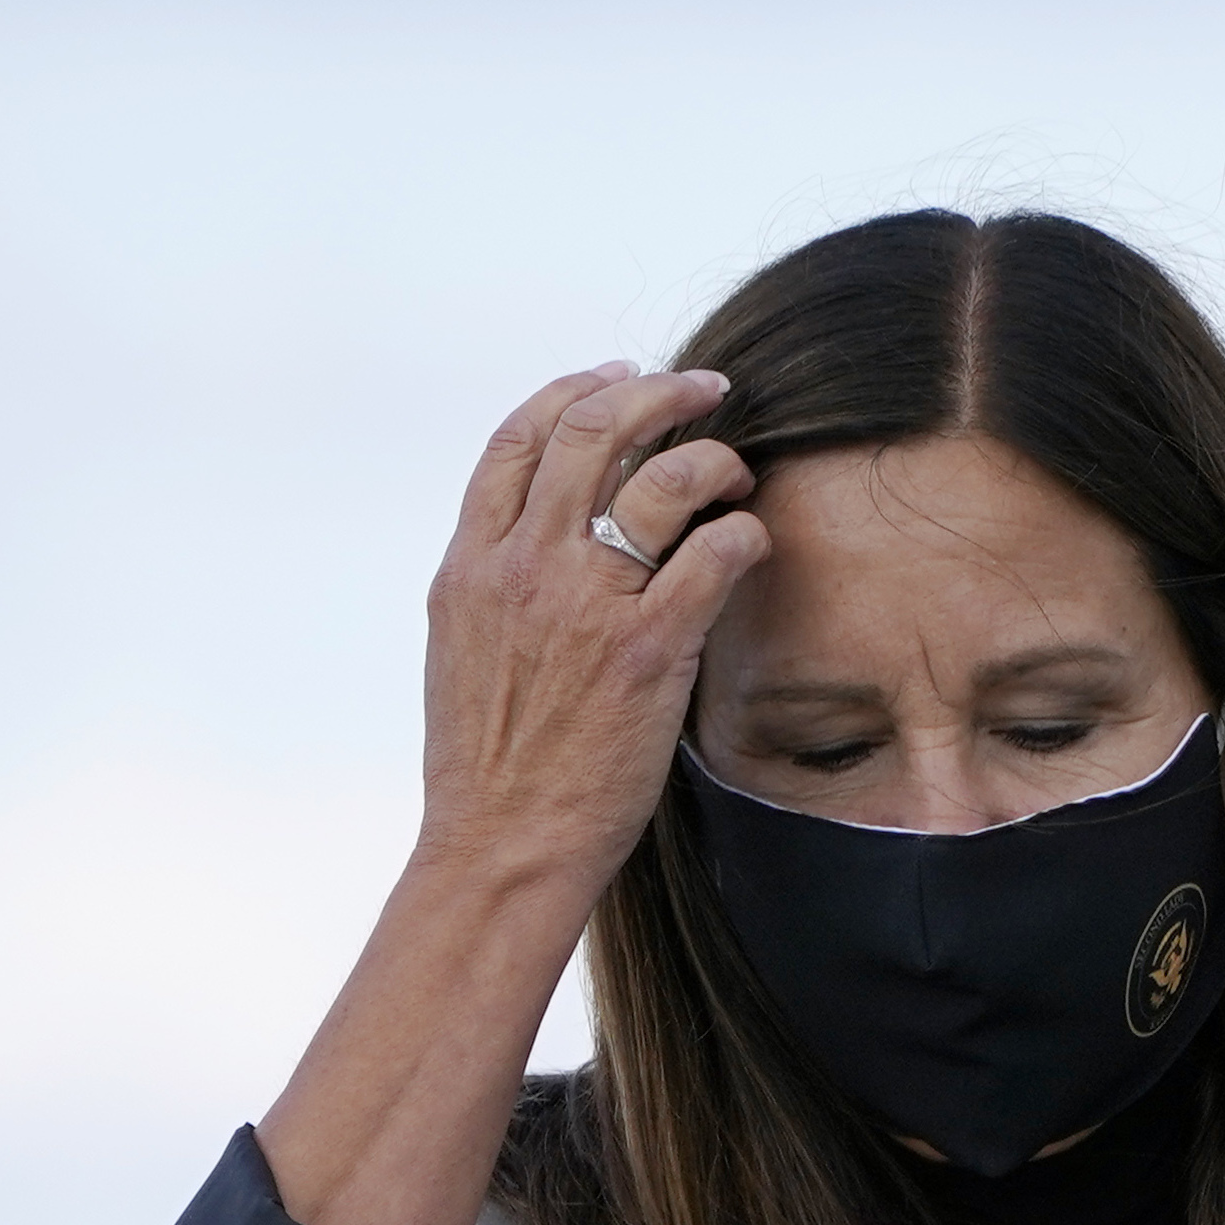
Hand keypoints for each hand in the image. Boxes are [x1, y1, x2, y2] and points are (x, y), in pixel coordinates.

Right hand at [259, 364, 770, 1224]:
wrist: (500, 848)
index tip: (617, 376)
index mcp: (469, 566)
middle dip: (654, 395)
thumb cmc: (494, 771)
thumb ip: (501, 589)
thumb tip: (542, 546)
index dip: (573, 392)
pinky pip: (709, 555)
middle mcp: (519, 569)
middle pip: (587, 433)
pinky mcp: (645, 650)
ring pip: (653, 479)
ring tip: (738, 466)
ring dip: (708, 456)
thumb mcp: (468, 656)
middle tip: (705, 389)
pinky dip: (741, 531)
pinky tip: (755, 540)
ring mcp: (581, 604)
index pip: (514, 441)